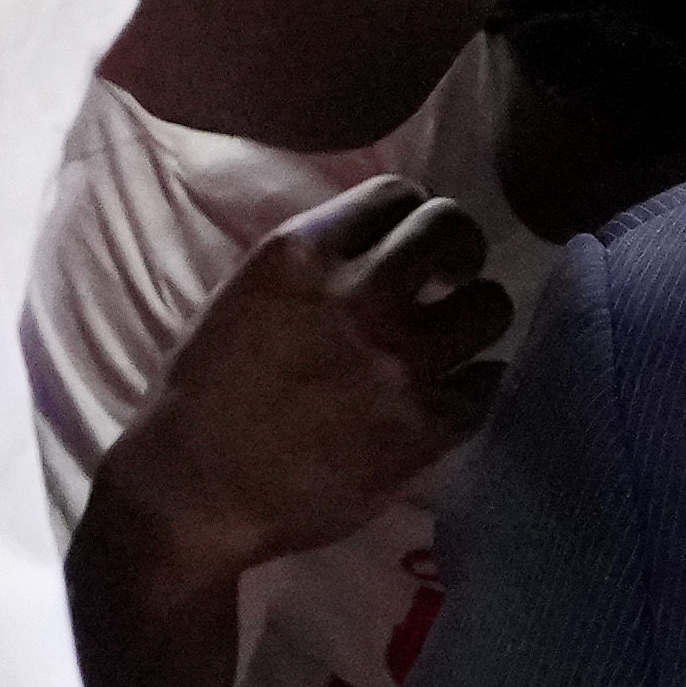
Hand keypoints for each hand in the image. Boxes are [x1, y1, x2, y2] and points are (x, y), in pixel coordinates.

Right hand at [94, 186, 508, 591]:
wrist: (195, 492)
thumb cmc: (202, 397)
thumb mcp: (242, 298)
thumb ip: (309, 267)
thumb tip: (371, 251)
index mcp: (302, 254)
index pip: (394, 194)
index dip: (414, 214)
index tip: (412, 242)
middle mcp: (359, 295)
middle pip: (451, 231)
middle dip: (460, 247)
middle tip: (453, 276)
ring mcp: (398, 361)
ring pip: (490, 306)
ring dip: (478, 316)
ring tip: (459, 337)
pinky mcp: (424, 426)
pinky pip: (488, 384)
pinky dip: (476, 386)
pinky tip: (455, 396)